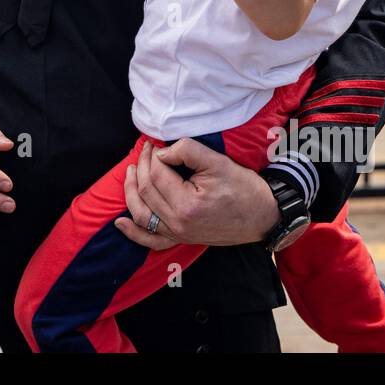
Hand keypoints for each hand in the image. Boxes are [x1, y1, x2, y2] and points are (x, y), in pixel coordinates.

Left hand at [114, 139, 279, 249]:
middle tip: (144, 150)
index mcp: (187, 205)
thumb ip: (186, 151)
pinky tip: (121, 223)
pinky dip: (134, 233)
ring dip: (131, 192)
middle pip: (146, 191)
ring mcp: (179, 235)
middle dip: (141, 166)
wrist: (263, 215)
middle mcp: (179, 224)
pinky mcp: (182, 240)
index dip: (152, 155)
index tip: (154, 143)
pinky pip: (151, 241)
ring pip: (142, 213)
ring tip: (130, 171)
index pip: (157, 174)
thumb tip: (161, 153)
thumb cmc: (243, 187)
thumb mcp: (217, 162)